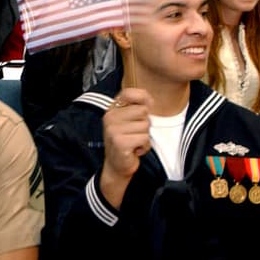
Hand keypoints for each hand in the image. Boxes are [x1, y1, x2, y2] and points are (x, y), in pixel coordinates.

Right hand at [98, 87, 152, 206]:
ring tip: (134, 142)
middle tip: (134, 134)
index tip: (142, 112)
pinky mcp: (120, 142)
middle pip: (143, 111)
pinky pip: (144, 138)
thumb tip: (149, 100)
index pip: (130, 93)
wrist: (117, 166)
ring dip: (144, 137)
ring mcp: (113, 130)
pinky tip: (135, 150)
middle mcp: (110, 117)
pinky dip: (144, 146)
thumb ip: (138, 106)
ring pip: (145, 126)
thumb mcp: (129, 121)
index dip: (143, 100)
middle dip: (144, 124)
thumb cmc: (126, 142)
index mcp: (112, 109)